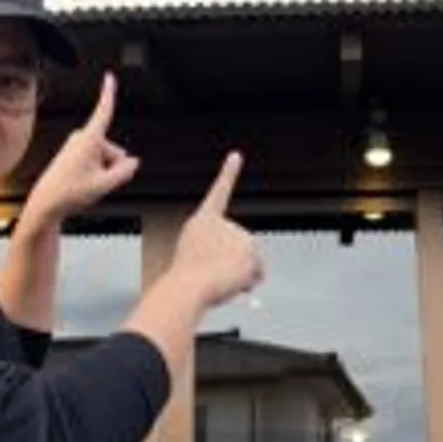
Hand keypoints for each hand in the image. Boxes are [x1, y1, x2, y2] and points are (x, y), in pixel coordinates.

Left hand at [21, 72, 138, 228]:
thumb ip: (125, 171)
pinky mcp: (75, 155)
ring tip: (86, 185)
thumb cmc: (69, 193)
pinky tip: (84, 185)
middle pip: (114, 149)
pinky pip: (97, 161)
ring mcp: (77, 146)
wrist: (46, 205)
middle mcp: (82, 138)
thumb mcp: (104, 185)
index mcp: (88, 139)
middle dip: (112, 166)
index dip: (109, 93)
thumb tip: (133, 162)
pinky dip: (97, 173)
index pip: (103, 112)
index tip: (109, 76)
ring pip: (106, 157)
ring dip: (104, 171)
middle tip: (96, 183)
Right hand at [166, 152, 262, 307]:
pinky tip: (233, 282)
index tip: (236, 155)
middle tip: (212, 272)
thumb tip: (241, 268)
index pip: (218, 192)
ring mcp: (238, 234)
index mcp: (203, 221)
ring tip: (218, 278)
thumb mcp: (195, 260)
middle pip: (238, 244)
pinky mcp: (250, 248)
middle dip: (232, 261)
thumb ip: (215, 254)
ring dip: (239, 273)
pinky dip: (250, 279)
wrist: (189, 286)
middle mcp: (223, 222)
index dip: (229, 172)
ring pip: (248, 260)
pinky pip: (257, 272)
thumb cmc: (185, 277)